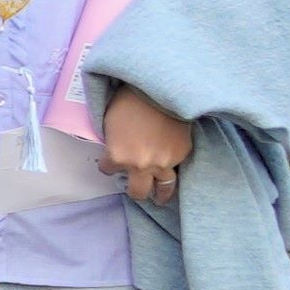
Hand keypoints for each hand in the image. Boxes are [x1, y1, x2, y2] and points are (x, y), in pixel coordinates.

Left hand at [101, 82, 192, 207]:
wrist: (159, 91)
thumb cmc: (128, 102)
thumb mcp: (109, 125)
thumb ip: (113, 144)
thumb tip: (117, 151)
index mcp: (118, 156)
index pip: (108, 170)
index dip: (108, 165)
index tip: (110, 162)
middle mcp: (140, 165)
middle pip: (138, 192)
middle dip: (135, 192)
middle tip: (137, 191)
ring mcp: (164, 162)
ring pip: (163, 189)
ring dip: (159, 194)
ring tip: (158, 198)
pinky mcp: (181, 155)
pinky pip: (175, 169)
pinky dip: (171, 169)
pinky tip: (170, 169)